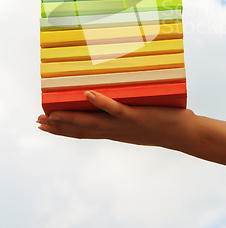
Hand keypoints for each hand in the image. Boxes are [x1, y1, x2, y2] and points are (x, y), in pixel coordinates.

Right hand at [36, 91, 194, 147]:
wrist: (185, 134)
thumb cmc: (165, 123)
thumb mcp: (141, 121)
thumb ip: (127, 113)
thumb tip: (118, 97)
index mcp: (115, 133)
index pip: (84, 133)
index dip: (64, 131)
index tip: (46, 126)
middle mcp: (116, 132)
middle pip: (81, 130)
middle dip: (59, 127)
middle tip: (38, 122)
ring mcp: (124, 124)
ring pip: (92, 123)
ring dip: (70, 118)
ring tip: (51, 113)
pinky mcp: (136, 116)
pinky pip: (115, 109)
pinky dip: (101, 102)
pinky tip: (88, 94)